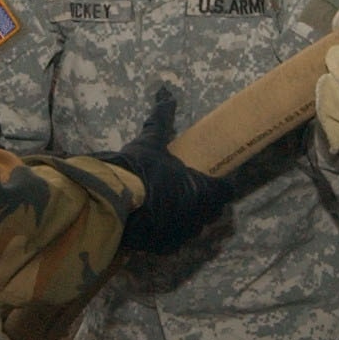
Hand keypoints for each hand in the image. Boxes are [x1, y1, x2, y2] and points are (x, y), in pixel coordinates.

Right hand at [100, 86, 235, 252]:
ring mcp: (183, 235)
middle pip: (212, 210)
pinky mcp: (164, 248)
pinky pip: (174, 238)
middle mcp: (199, 216)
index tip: (213, 176)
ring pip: (193, 226)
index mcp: (204, 190)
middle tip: (188, 187)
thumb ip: (161, 119)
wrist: (112, 204)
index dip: (221, 183)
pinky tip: (154, 218)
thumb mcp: (150, 143)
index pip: (226, 189)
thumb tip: (165, 92)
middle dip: (204, 200)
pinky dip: (168, 229)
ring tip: (169, 203)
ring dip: (187, 216)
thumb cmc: (139, 170)